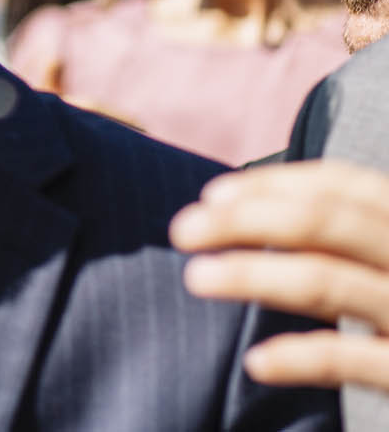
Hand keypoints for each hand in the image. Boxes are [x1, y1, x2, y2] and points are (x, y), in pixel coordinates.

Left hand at [171, 160, 388, 390]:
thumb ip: (362, 239)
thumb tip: (259, 212)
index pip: (347, 185)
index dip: (275, 183)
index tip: (213, 194)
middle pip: (328, 222)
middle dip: (247, 219)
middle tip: (182, 230)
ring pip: (329, 281)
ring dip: (252, 274)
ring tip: (196, 278)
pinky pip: (356, 359)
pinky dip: (303, 356)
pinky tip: (257, 362)